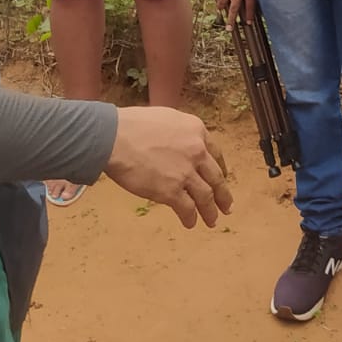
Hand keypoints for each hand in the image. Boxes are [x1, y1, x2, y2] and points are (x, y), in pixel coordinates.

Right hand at [103, 106, 232, 228]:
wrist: (114, 137)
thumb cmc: (132, 125)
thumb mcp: (167, 118)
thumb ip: (179, 133)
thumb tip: (179, 144)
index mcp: (196, 130)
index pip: (216, 154)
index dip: (221, 169)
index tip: (222, 179)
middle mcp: (197, 151)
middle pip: (216, 177)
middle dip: (223, 195)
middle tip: (227, 206)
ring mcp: (186, 172)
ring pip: (206, 196)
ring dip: (210, 211)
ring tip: (212, 221)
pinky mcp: (171, 190)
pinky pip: (187, 208)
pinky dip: (190, 218)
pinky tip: (190, 223)